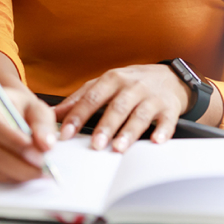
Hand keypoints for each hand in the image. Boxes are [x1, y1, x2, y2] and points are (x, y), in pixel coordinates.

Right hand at [0, 85, 57, 182]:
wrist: (3, 109)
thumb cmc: (19, 107)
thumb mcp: (36, 106)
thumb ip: (42, 123)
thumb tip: (46, 145)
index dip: (13, 141)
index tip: (38, 153)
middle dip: (22, 166)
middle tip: (46, 169)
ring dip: (20, 173)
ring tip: (41, 170)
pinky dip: (13, 176)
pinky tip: (26, 168)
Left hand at [53, 65, 190, 151]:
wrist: (169, 77)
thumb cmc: (131, 83)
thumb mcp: (104, 85)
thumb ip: (79, 99)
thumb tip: (53, 113)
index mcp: (112, 79)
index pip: (91, 98)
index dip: (78, 115)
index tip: (66, 133)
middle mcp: (131, 87)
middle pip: (116, 107)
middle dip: (105, 126)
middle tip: (95, 144)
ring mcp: (151, 97)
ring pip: (139, 115)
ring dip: (129, 132)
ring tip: (119, 147)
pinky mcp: (169, 108)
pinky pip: (166, 121)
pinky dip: (162, 131)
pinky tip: (156, 141)